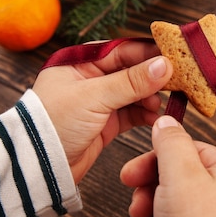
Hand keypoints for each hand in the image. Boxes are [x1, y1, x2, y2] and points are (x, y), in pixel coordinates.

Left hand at [32, 40, 172, 183]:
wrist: (38, 166)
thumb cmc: (54, 123)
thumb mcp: (94, 97)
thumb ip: (132, 81)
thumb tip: (164, 65)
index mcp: (81, 62)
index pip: (123, 50)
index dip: (149, 53)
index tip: (174, 57)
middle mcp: (91, 78)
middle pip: (132, 71)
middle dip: (154, 77)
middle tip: (177, 81)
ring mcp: (99, 101)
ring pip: (135, 93)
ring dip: (151, 98)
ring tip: (161, 105)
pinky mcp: (106, 123)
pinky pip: (133, 113)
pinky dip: (145, 115)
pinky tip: (155, 118)